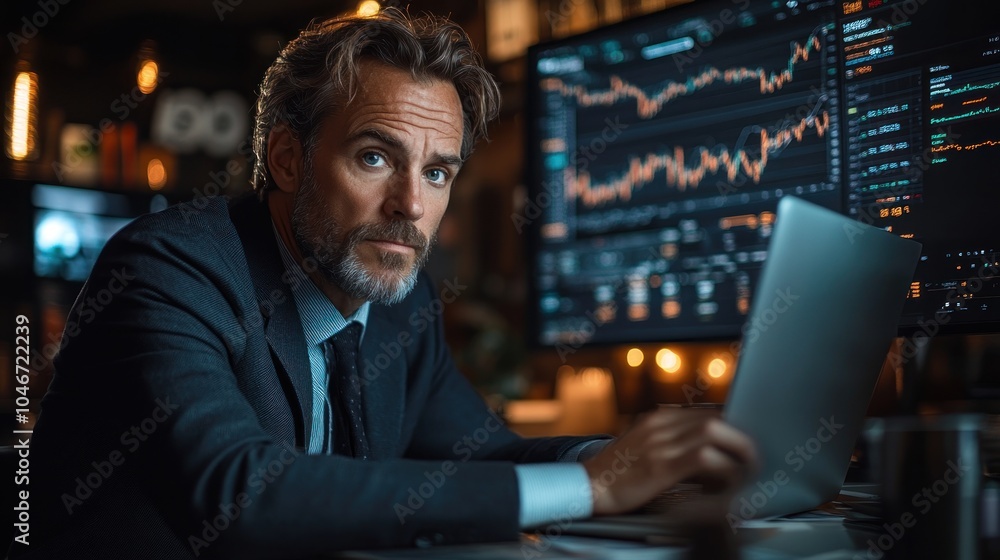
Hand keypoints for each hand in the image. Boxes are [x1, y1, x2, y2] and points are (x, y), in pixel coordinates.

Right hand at [582, 408, 756, 514]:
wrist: (589, 486)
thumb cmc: (618, 473)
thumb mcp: (645, 447)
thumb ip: (672, 443)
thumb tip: (709, 456)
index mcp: (657, 419)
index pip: (706, 413)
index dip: (731, 428)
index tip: (742, 445)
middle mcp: (660, 426)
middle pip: (714, 420)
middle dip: (740, 439)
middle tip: (752, 459)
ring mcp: (660, 444)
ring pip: (712, 435)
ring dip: (737, 453)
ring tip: (746, 472)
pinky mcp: (660, 466)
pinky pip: (703, 460)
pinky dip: (722, 470)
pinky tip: (726, 483)